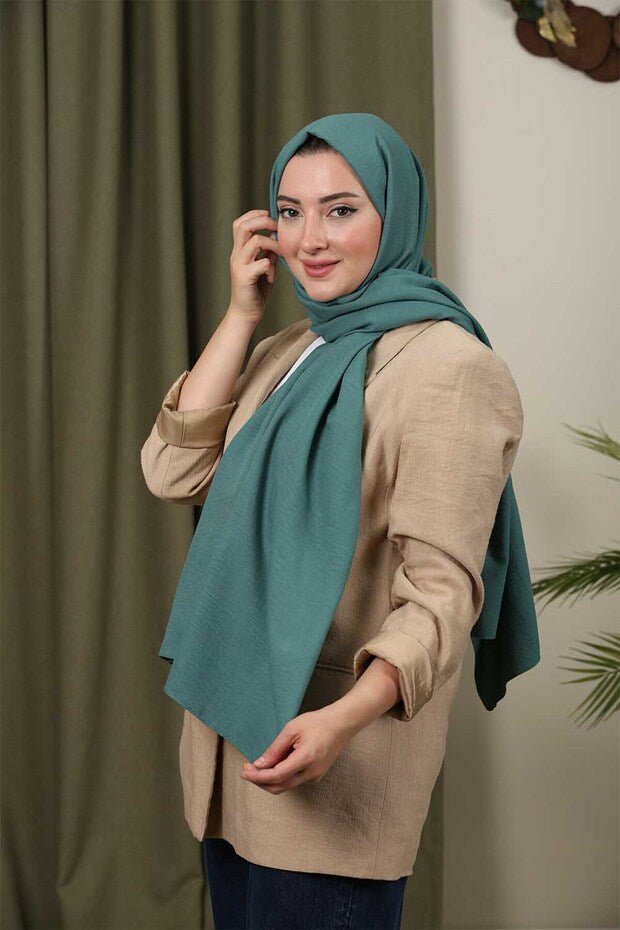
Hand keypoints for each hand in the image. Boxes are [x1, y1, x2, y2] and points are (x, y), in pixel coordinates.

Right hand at [228, 209, 280, 324]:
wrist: (246, 314)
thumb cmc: (256, 292)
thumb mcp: (264, 268)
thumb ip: (268, 254)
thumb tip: (276, 238)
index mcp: (239, 252)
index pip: (240, 223)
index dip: (254, 215)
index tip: (268, 217)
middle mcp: (236, 256)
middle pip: (243, 226)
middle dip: (262, 222)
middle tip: (276, 227)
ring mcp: (239, 266)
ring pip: (254, 241)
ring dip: (271, 244)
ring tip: (279, 253)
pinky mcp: (244, 278)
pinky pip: (261, 263)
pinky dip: (270, 267)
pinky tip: (271, 277)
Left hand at [240, 707, 353, 794]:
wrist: (341, 724)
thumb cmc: (317, 723)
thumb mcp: (292, 729)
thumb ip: (275, 749)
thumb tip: (259, 764)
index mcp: (305, 759)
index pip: (276, 776)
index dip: (258, 777)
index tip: (244, 772)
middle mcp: (311, 773)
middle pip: (279, 786)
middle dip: (260, 781)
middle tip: (247, 769)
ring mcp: (314, 776)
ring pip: (285, 785)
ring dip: (269, 779)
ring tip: (257, 765)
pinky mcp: (315, 776)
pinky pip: (293, 780)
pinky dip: (280, 776)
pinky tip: (274, 764)